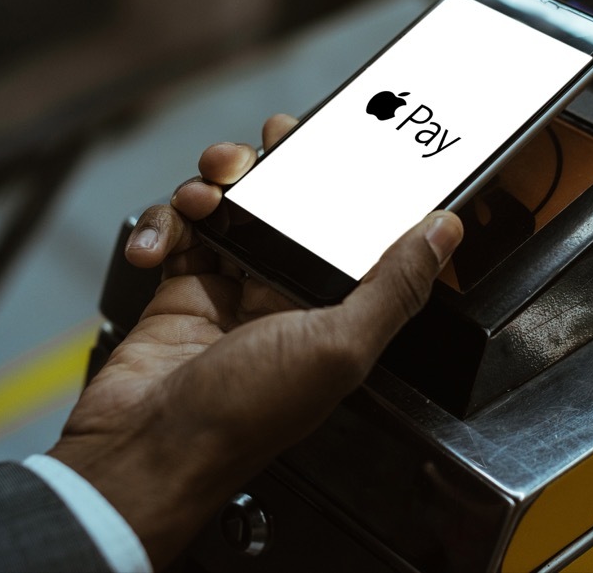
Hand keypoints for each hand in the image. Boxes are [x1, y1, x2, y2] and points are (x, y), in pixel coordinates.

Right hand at [49, 114, 462, 568]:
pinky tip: (155, 246)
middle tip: (258, 153)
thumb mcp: (339, 346)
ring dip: (211, 187)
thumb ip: (395, 285)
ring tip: (201, 198)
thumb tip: (444, 233)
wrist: (148, 452)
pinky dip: (161, 227)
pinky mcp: (180, 288)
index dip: (344, 181)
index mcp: (332, 306)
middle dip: (270, 166)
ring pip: (229, 206)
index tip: (335, 140)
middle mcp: (284, 292)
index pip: (350, 226)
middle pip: (286, 203)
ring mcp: (230, 287)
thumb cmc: (243, 415)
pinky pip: (175, 232)